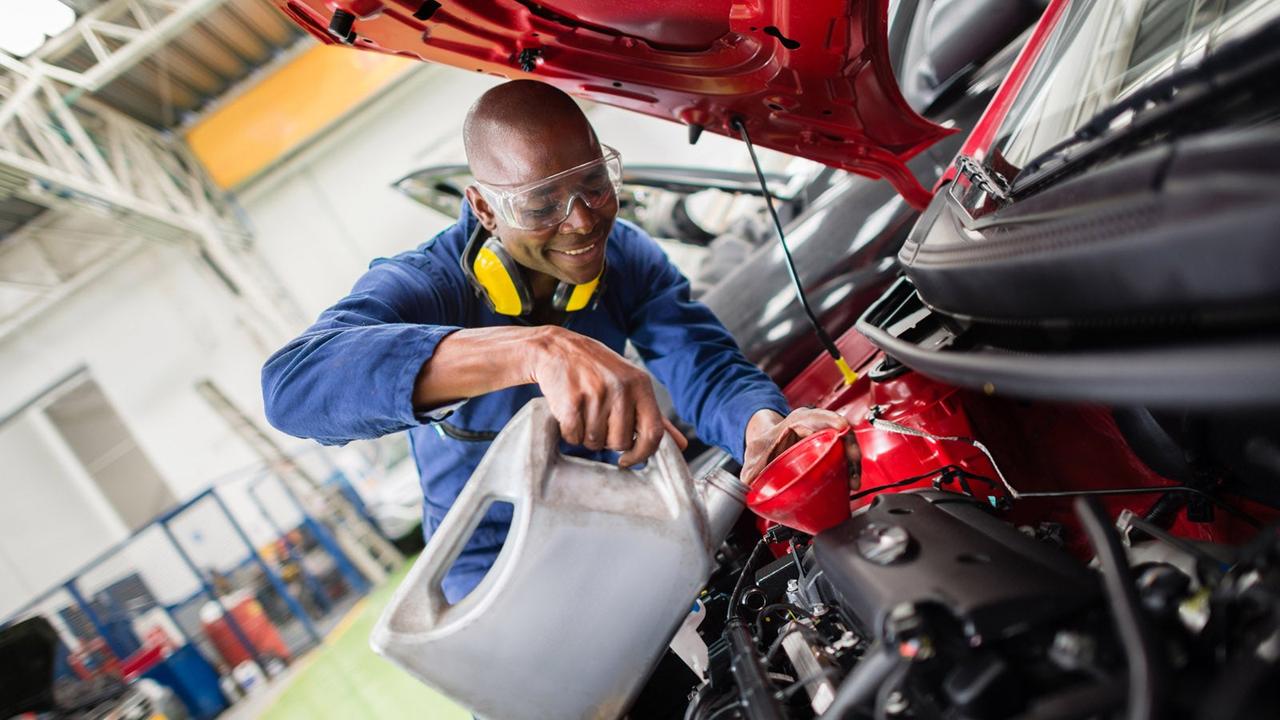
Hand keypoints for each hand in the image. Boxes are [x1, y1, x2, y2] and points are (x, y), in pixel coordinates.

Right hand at [526, 326, 686, 466]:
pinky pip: (573, 437)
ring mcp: (595, 394)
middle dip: (608, 440)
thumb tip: (681, 445)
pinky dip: (570, 432)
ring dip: (587, 436)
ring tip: (584, 412)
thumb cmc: (599, 370)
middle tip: (599, 420)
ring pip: (595, 442)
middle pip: (620, 442)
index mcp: (640, 385)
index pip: (654, 433)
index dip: (643, 454)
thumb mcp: (632, 385)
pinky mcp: (571, 401)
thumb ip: (656, 417)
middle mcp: (621, 388)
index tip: (628, 459)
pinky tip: (571, 412)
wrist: (558, 349)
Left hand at [740, 408, 859, 486]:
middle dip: (850, 447)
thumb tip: (751, 483)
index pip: (817, 416)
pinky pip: (845, 455)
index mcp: (797, 420)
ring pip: (846, 444)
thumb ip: (750, 469)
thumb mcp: (754, 454)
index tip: (841, 428)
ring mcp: (826, 437)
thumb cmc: (765, 444)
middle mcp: (816, 425)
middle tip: (852, 467)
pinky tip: (850, 483)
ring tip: (853, 483)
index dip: (832, 421)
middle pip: (839, 430)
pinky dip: (850, 468)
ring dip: (853, 462)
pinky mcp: (831, 450)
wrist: (767, 445)